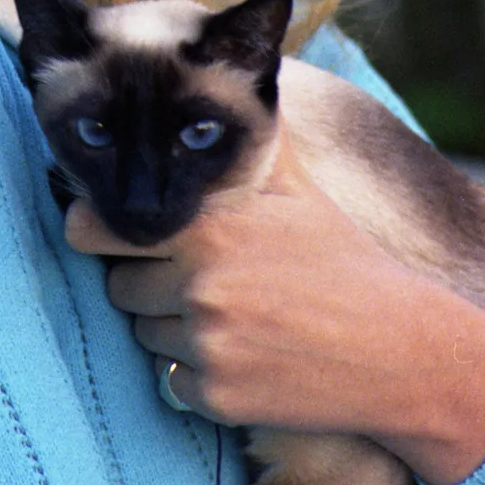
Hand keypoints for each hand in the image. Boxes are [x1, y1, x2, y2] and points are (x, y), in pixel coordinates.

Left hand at [64, 121, 484, 484]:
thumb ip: (245, 144)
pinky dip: (197, 375)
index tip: (103, 231)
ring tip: (230, 315)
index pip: (89, 230)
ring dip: (171, 328)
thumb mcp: (294, 188)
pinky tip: (244, 355)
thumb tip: (230, 89)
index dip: (95, 230)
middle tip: (195, 279)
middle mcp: (196, 284)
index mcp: (205, 226)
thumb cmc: (340, 259)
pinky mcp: (216, 395)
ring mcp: (205, 343)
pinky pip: (172, 382)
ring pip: (144, 334)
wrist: (395, 349)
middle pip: (117, 286)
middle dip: (146, 282)